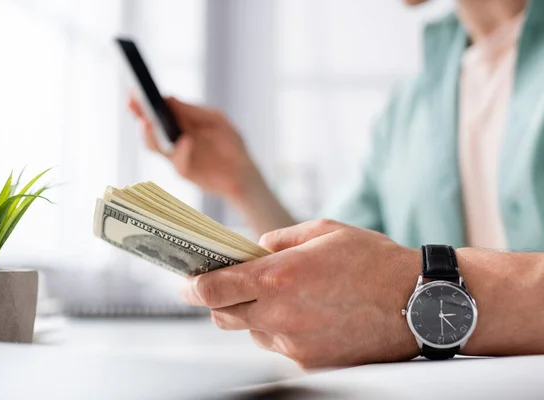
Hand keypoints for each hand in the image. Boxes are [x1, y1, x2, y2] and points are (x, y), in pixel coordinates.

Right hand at [129, 96, 259, 199]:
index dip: (143, 101)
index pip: (155, 111)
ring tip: (147, 122)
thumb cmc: (229, 143)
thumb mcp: (215, 119)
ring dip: (149, 134)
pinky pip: (178, 161)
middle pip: (149, 127)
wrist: (243, 172)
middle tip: (132, 102)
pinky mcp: (184, 171)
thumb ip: (192, 111)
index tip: (134, 88)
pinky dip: (182, 150)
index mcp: (178, 123)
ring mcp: (175, 156)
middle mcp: (172, 139)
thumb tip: (168, 98)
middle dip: (139, 114)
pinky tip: (186, 140)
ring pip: (154, 146)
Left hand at [181, 219, 421, 367]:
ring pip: (252, 333)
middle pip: (223, 316)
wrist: (417, 303)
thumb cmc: (373, 261)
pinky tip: (305, 314)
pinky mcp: (311, 364)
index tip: (185, 283)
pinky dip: (280, 331)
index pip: (213, 290)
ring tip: (281, 297)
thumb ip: (279, 240)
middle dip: (218, 301)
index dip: (192, 287)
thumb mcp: (323, 231)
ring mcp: (294, 345)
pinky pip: (279, 347)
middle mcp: (280, 316)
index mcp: (279, 277)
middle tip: (227, 286)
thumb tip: (254, 250)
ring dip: (253, 315)